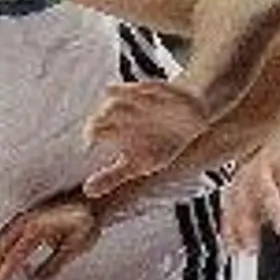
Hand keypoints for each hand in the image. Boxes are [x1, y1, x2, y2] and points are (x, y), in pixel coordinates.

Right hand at [0, 190, 101, 279]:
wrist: (91, 199)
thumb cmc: (86, 221)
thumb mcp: (76, 244)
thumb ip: (55, 261)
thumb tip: (38, 279)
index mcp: (35, 228)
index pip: (13, 257)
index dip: (0, 277)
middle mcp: (22, 223)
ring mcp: (19, 221)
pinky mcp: (20, 223)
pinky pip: (0, 241)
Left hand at [82, 81, 209, 198]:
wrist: (190, 118)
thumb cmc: (159, 141)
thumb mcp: (137, 164)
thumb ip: (112, 177)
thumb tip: (88, 191)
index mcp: (117, 129)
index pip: (97, 128)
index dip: (91, 134)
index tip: (88, 146)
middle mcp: (126, 112)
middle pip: (109, 109)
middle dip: (103, 115)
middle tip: (101, 124)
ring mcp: (144, 100)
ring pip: (128, 95)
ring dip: (121, 95)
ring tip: (112, 94)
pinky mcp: (164, 91)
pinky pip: (154, 87)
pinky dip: (147, 89)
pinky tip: (143, 90)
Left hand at [222, 141, 279, 252]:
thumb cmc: (272, 162)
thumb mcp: (261, 188)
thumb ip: (256, 213)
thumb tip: (250, 243)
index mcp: (238, 180)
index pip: (229, 210)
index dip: (230, 231)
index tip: (233, 253)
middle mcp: (246, 172)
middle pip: (241, 202)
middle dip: (245, 228)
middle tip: (251, 251)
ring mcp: (264, 162)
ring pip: (265, 189)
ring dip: (274, 211)